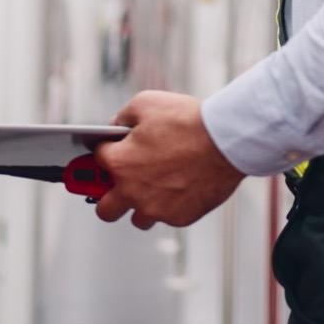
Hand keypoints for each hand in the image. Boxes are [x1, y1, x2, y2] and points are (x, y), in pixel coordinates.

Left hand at [91, 91, 244, 229]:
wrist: (226, 140)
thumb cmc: (188, 121)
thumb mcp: (146, 103)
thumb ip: (122, 116)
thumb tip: (114, 127)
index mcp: (120, 163)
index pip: (98, 161)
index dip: (107, 151)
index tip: (114, 151)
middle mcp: (132, 191)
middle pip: (104, 209)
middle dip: (108, 197)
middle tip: (120, 185)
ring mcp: (156, 208)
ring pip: (137, 219)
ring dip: (141, 206)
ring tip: (155, 188)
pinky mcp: (179, 217)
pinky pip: (167, 217)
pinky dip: (171, 206)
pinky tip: (182, 187)